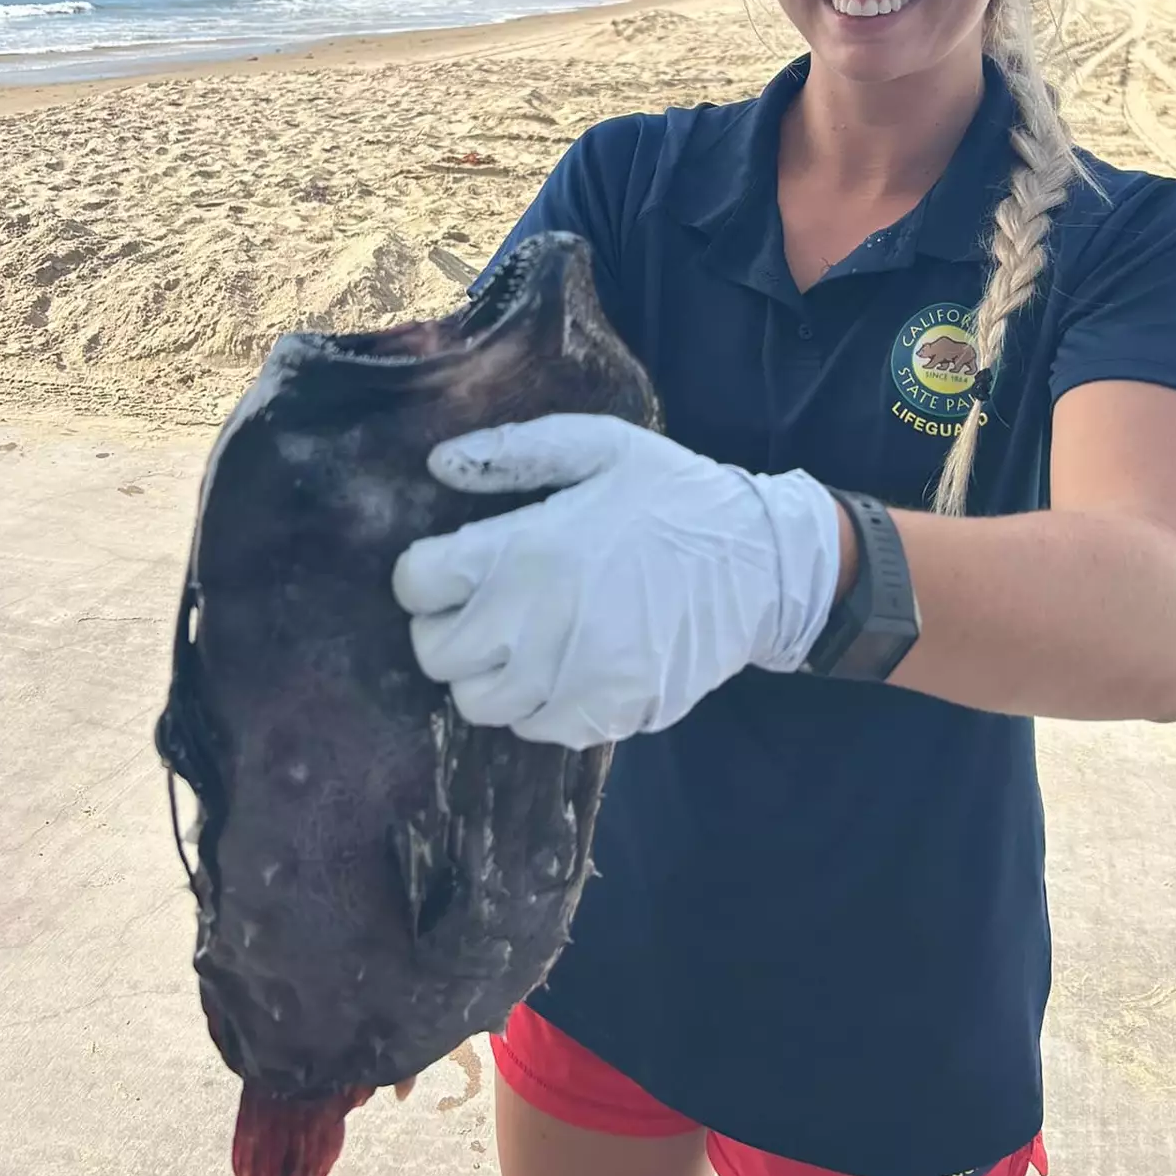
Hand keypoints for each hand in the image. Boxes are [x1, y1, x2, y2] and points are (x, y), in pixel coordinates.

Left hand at [391, 415, 843, 748]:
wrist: (760, 565)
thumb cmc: (673, 496)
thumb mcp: (600, 446)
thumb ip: (514, 452)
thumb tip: (438, 465)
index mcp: (524, 550)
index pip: (415, 583)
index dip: (423, 572)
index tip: (448, 565)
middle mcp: (535, 623)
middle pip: (433, 653)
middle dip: (443, 628)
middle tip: (479, 607)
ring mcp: (569, 679)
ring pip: (475, 702)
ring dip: (485, 672)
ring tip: (518, 640)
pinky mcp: (604, 715)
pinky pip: (532, 729)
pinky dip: (534, 705)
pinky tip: (561, 666)